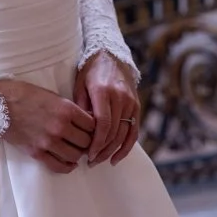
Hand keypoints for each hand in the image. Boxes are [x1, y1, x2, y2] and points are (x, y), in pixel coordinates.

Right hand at [0, 79, 94, 173]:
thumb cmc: (26, 95)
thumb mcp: (53, 96)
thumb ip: (70, 109)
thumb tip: (87, 120)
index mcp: (66, 109)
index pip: (93, 125)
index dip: (94, 128)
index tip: (92, 129)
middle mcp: (60, 126)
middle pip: (86, 142)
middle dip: (88, 142)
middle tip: (85, 141)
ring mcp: (48, 141)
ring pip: (75, 155)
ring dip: (78, 154)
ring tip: (76, 150)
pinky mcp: (36, 152)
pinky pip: (58, 166)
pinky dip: (67, 167)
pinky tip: (69, 163)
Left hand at [74, 51, 138, 165]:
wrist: (111, 55)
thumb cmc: (91, 71)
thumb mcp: (80, 85)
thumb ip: (81, 108)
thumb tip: (80, 132)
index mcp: (104, 92)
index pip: (102, 124)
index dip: (96, 142)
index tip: (88, 154)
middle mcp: (120, 97)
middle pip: (113, 131)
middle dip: (102, 150)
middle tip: (91, 161)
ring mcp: (130, 102)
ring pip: (124, 133)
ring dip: (113, 151)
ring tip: (100, 161)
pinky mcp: (136, 105)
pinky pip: (134, 131)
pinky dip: (127, 146)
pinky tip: (117, 158)